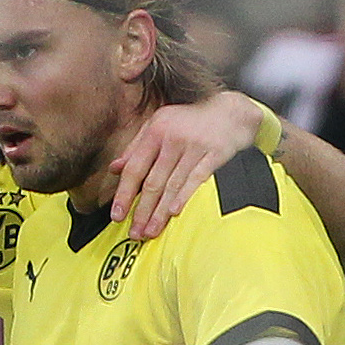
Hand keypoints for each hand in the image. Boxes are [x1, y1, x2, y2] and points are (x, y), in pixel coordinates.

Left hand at [111, 90, 262, 239]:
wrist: (230, 111)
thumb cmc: (189, 120)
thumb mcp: (159, 124)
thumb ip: (135, 147)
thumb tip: (114, 168)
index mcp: (156, 131)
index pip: (135, 168)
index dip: (124, 194)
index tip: (117, 215)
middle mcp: (173, 139)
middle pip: (153, 182)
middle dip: (142, 211)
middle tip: (134, 233)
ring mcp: (195, 147)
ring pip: (173, 185)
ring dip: (160, 212)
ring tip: (151, 231)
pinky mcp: (215, 154)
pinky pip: (197, 179)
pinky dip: (184, 196)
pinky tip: (174, 213)